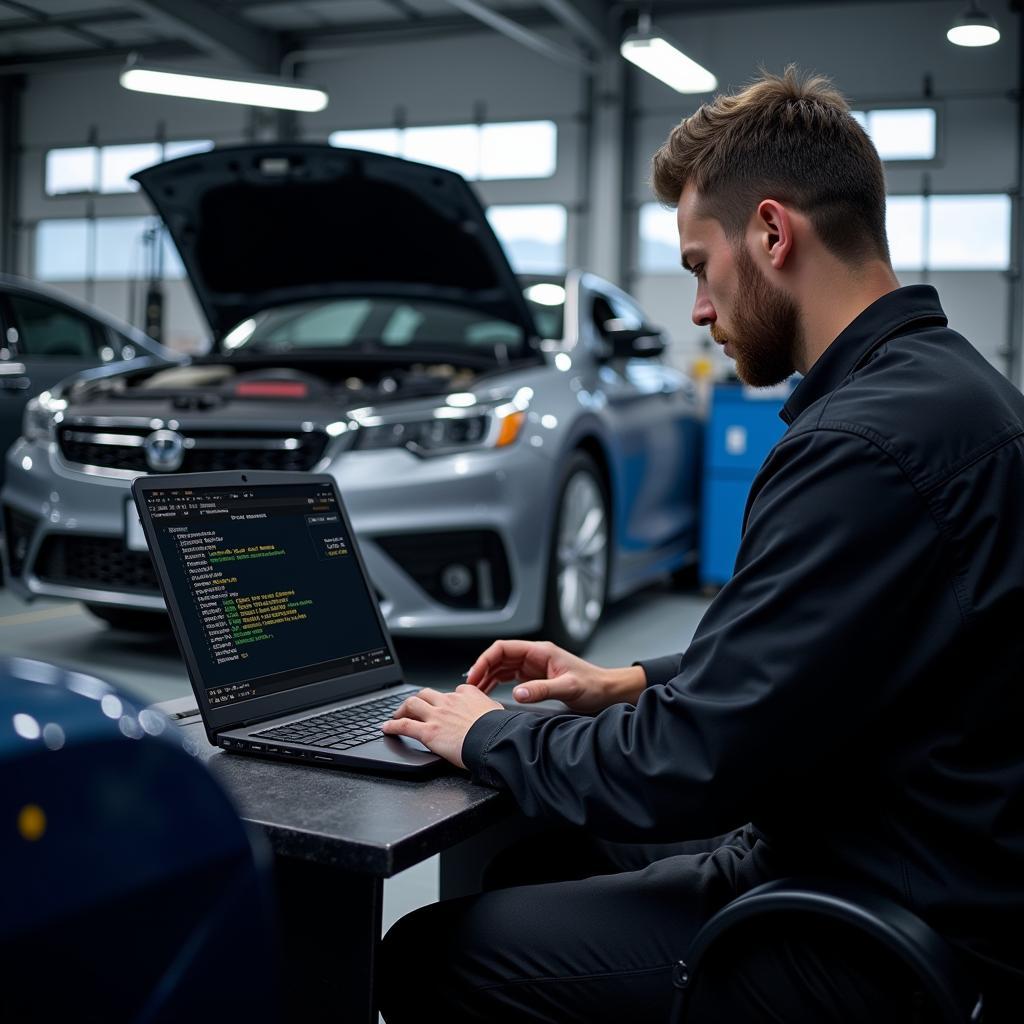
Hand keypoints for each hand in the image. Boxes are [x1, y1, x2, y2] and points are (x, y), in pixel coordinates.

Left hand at [380, 685, 502, 768]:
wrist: (494, 740)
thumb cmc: (500, 729)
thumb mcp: (497, 711)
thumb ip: (488, 708)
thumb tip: (490, 712)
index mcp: (467, 694)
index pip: (453, 691)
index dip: (446, 699)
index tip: (443, 706)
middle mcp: (449, 701)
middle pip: (426, 694)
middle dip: (418, 700)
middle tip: (413, 708)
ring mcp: (437, 715)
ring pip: (412, 703)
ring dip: (402, 709)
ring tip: (397, 715)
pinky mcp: (428, 731)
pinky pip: (404, 725)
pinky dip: (392, 725)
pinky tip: (386, 728)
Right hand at [465, 639, 646, 714]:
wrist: (608, 692)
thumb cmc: (594, 686)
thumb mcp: (568, 689)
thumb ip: (542, 690)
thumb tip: (517, 694)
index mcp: (540, 651)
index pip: (503, 648)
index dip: (485, 660)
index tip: (475, 675)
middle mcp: (535, 656)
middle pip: (499, 657)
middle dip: (482, 669)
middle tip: (470, 687)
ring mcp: (535, 666)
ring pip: (503, 667)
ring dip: (488, 677)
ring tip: (476, 691)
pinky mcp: (536, 677)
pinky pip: (510, 677)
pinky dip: (497, 683)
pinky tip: (490, 692)